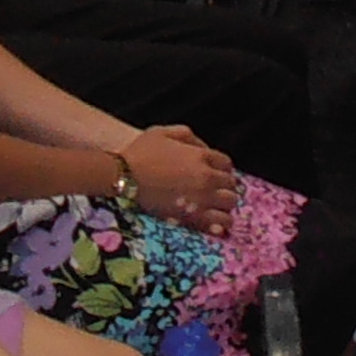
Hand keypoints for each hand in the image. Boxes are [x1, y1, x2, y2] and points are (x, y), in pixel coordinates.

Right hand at [119, 125, 239, 226]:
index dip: (222, 169)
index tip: (215, 173)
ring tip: (215, 207)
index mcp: (201, 156)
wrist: (123, 177)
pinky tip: (214, 222)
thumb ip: (188, 137)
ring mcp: (200, 199)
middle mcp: (206, 178)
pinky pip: (217, 223)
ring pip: (229, 205)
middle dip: (224, 187)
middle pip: (231, 185)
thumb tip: (203, 147)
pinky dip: (219, 223)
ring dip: (224, 205)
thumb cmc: (140, 153)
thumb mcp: (164, 132)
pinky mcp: (190, 217)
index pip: (227, 164)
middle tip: (214, 191)